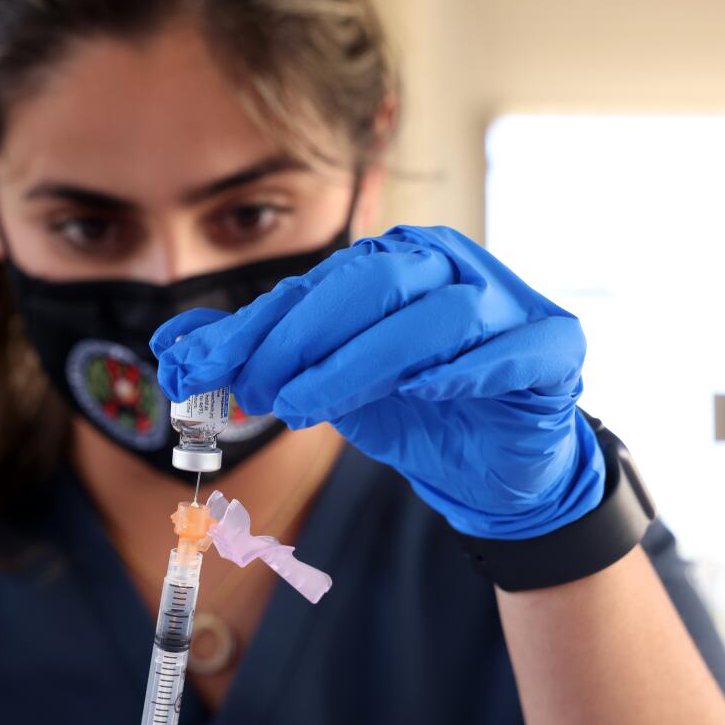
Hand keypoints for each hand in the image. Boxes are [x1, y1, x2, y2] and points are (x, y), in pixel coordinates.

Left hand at [151, 225, 604, 539]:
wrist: (488, 462)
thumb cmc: (404, 409)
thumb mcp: (321, 381)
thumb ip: (256, 354)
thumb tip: (172, 346)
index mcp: (391, 261)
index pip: (315, 286)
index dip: (255, 328)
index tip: (201, 371)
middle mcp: (447, 265)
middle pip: (371, 283)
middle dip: (303, 339)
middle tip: (261, 394)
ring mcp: (505, 301)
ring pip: (435, 314)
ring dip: (362, 362)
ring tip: (306, 409)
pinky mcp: (551, 346)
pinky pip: (511, 349)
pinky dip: (465, 369)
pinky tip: (423, 393)